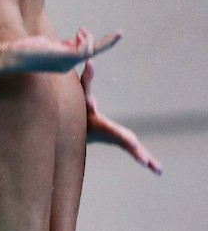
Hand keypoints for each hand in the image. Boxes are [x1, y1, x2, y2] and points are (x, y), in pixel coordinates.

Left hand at [4, 27, 120, 73]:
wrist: (10, 57)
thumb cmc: (22, 50)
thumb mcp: (43, 43)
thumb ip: (58, 43)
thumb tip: (70, 38)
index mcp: (62, 61)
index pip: (85, 53)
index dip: (103, 44)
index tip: (119, 34)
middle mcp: (65, 64)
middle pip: (90, 51)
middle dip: (106, 43)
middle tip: (112, 32)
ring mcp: (65, 62)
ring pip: (88, 49)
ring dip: (87, 38)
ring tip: (81, 30)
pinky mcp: (64, 58)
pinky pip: (84, 50)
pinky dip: (86, 40)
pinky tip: (80, 31)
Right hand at [81, 59, 162, 174]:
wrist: (72, 129)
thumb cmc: (77, 110)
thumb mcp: (81, 94)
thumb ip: (86, 79)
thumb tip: (90, 61)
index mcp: (101, 126)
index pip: (112, 131)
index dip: (122, 137)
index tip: (133, 142)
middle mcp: (109, 135)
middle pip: (124, 145)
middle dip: (135, 153)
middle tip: (146, 162)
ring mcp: (114, 141)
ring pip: (130, 151)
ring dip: (144, 159)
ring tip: (158, 169)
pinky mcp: (120, 143)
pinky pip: (133, 151)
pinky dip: (145, 159)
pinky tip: (158, 169)